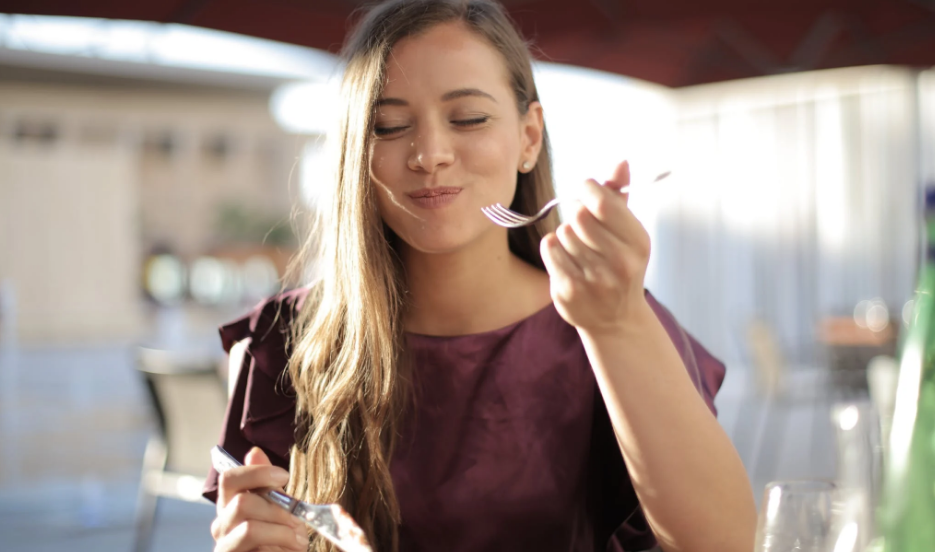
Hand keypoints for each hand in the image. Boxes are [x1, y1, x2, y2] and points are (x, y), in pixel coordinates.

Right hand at [211, 447, 308, 551]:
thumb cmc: (282, 539)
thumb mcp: (280, 507)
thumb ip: (267, 484)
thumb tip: (254, 452)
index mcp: (230, 506)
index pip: (229, 478)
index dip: (257, 473)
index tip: (284, 476)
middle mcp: (221, 526)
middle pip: (242, 502)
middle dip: (277, 509)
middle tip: (296, 520)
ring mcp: (225, 547)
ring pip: (250, 529)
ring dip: (282, 532)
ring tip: (297, 540)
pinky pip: (260, 551)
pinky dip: (281, 549)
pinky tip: (289, 551)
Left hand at [540, 160, 652, 335]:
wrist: (615, 319)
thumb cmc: (620, 265)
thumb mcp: (628, 232)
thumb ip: (620, 196)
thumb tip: (620, 162)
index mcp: (638, 242)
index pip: (602, 202)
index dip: (587, 188)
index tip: (585, 190)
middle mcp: (620, 263)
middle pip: (578, 215)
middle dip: (575, 211)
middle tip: (579, 220)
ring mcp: (594, 279)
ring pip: (563, 232)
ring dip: (566, 234)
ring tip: (579, 247)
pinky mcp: (569, 291)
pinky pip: (550, 248)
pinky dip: (553, 247)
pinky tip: (566, 258)